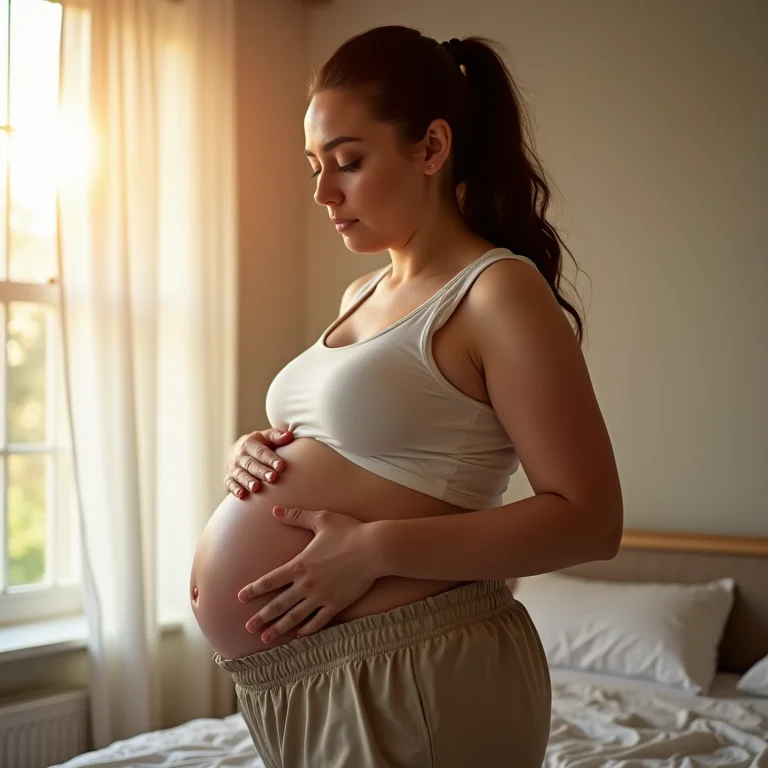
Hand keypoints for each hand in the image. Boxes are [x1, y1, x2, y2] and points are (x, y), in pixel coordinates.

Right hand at [224, 428, 293, 497]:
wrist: (239, 450)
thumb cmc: (260, 444)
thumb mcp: (267, 437)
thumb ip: (277, 436)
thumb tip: (289, 436)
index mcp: (248, 443)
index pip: (260, 452)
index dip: (270, 459)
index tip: (281, 466)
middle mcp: (239, 456)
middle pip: (251, 464)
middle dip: (261, 471)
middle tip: (272, 478)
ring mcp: (233, 468)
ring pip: (240, 475)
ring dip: (248, 481)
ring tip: (256, 488)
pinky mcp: (228, 478)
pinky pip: (230, 484)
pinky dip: (235, 489)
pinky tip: (242, 495)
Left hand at [238, 506, 379, 641]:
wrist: (374, 549)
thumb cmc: (349, 531)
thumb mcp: (321, 519)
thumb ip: (297, 517)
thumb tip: (276, 510)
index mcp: (299, 564)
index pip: (270, 580)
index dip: (253, 589)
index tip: (240, 597)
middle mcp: (306, 584)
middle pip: (278, 604)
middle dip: (261, 616)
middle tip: (247, 627)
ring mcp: (321, 596)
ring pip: (295, 616)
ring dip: (279, 628)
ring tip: (265, 638)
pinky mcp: (337, 604)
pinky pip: (318, 621)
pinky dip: (307, 629)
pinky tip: (299, 635)